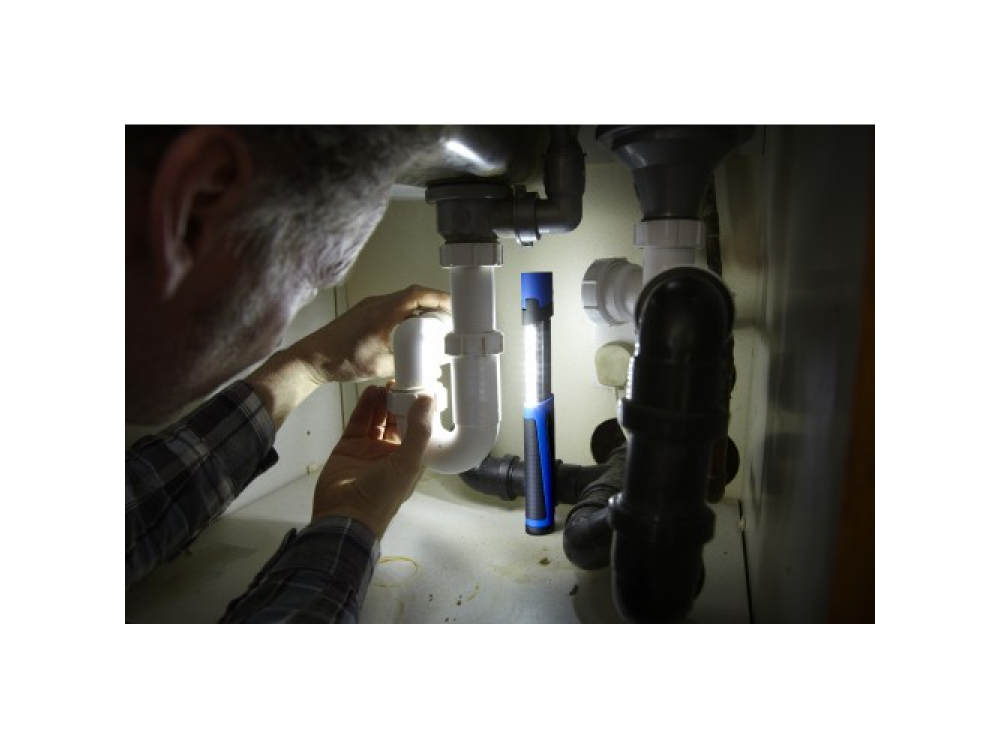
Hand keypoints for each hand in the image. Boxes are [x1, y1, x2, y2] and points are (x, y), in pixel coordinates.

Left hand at [293, 284, 450, 383]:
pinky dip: (405, 314)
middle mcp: (377, 303)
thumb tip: (425, 367)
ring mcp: (369, 306)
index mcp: (383, 312)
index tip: (454, 306)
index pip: (417, 295)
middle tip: (448, 319)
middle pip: (413, 295)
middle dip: (433, 304)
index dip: (439, 298)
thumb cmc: (341, 360)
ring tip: (433, 325)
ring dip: (419, 308)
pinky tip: (409, 330)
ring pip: (402, 300)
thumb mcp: (378, 366)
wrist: (311, 358)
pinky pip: (391, 307)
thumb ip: (404, 363)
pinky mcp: (363, 312)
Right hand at [312, 385, 433, 537]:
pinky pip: (359, 422)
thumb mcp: (408, 463)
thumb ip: (419, 431)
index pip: (418, 430)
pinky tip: (371, 392)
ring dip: (383, 402)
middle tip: (402, 383)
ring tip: (387, 384)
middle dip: (400, 403)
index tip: (423, 390)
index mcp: (409, 460)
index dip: (420, 412)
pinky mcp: (349, 446)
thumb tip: (428, 400)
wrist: (344, 516)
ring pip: (378, 419)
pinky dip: (365, 407)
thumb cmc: (383, 494)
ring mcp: (369, 449)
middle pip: (397, 421)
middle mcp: (391, 453)